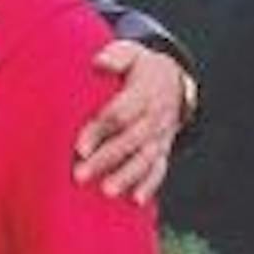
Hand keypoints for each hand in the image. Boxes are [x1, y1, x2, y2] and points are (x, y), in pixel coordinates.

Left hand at [74, 41, 187, 202]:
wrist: (174, 78)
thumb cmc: (140, 67)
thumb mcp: (130, 53)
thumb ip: (115, 56)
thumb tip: (98, 62)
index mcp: (144, 91)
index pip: (121, 113)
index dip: (100, 130)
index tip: (79, 147)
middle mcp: (155, 116)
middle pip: (131, 140)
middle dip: (106, 159)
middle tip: (80, 175)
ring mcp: (161, 134)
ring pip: (146, 158)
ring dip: (127, 176)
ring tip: (107, 191)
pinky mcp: (164, 148)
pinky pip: (160, 168)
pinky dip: (150, 185)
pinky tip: (137, 201)